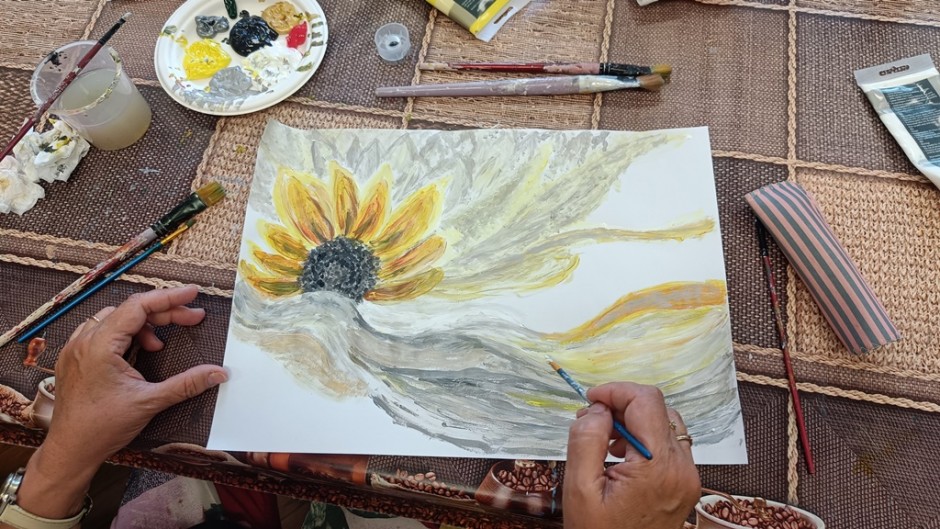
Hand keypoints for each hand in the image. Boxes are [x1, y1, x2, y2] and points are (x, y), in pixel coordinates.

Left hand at [13, 286, 227, 520]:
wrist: (70, 451)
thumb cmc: (103, 427)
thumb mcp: (150, 402)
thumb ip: (186, 383)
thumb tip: (219, 373)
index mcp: (100, 345)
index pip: (138, 306)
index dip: (169, 297)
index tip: (193, 294)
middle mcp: (84, 341)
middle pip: (130, 310)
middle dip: (164, 312)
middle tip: (192, 319)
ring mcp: (75, 348)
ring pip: (115, 318)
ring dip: (143, 324)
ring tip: (160, 344)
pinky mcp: (73, 359)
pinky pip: (101, 331)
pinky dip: (124, 334)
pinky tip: (137, 350)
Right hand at [563, 382, 700, 528]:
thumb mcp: (579, 489)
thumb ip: (586, 440)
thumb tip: (597, 408)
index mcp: (657, 467)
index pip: (647, 401)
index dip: (616, 391)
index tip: (589, 400)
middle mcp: (681, 468)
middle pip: (658, 408)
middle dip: (622, 405)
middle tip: (591, 422)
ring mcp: (688, 477)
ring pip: (666, 423)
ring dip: (634, 421)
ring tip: (604, 443)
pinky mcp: (686, 484)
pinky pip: (669, 445)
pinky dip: (645, 439)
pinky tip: (621, 457)